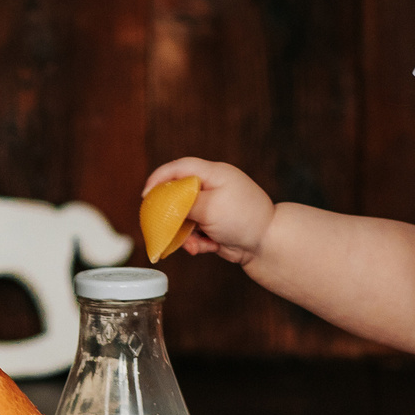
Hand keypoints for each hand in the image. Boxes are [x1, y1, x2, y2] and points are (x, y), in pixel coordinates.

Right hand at [143, 158, 275, 263]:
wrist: (268, 244)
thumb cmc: (243, 219)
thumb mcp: (209, 207)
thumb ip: (184, 203)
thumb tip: (166, 204)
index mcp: (214, 174)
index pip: (180, 167)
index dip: (159, 178)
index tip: (146, 195)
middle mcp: (212, 188)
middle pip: (177, 195)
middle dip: (171, 215)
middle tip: (163, 227)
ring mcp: (213, 207)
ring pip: (184, 218)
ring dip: (185, 234)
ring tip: (194, 245)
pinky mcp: (214, 225)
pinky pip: (194, 232)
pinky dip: (196, 242)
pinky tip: (207, 248)